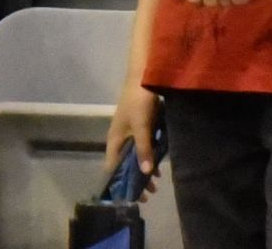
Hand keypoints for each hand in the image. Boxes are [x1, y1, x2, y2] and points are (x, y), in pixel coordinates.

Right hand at [104, 84, 161, 198]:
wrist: (144, 75)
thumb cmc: (138, 102)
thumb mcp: (141, 128)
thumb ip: (144, 149)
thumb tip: (145, 173)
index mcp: (114, 140)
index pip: (112, 167)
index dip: (120, 183)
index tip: (132, 196)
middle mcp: (120, 138)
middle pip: (125, 164)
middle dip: (135, 179)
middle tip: (149, 193)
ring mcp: (130, 131)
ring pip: (135, 156)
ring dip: (144, 169)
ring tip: (156, 183)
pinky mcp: (141, 125)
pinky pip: (144, 146)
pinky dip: (150, 156)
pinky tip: (160, 164)